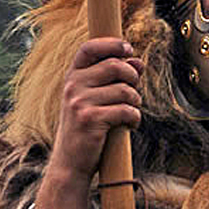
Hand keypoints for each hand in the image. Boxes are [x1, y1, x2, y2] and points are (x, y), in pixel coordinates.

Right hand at [49, 38, 143, 186]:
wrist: (70, 164)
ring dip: (135, 100)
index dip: (112, 44)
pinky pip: (125, 110)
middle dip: (132, 76)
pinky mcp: (91, 120)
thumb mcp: (94, 98)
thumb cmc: (86, 127)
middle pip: (114, 66)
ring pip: (124, 89)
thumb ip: (114, 78)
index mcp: (72, 77)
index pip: (89, 47)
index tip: (128, 49)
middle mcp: (73, 86)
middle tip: (134, 90)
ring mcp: (80, 103)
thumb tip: (139, 61)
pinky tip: (130, 123)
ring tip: (132, 109)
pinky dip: (134, 117)